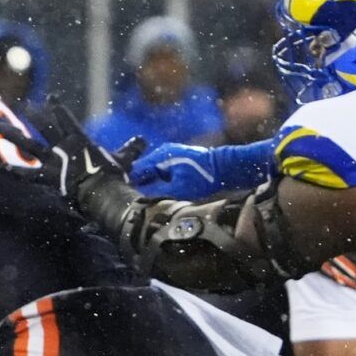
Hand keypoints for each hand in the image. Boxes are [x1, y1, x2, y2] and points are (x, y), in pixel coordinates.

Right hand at [130, 140, 272, 199]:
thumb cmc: (204, 177)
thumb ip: (156, 193)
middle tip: (136, 202)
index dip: (129, 184)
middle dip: (139, 185)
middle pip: (143, 171)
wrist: (229, 168)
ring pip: (153, 173)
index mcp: (160, 156)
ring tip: (147, 200)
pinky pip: (162, 173)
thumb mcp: (178, 189)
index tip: (126, 198)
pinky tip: (160, 194)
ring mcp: (172, 156)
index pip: (135, 170)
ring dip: (150, 185)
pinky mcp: (180, 162)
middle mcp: (163, 153)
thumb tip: (139, 199)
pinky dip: (160, 183)